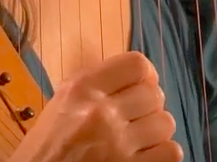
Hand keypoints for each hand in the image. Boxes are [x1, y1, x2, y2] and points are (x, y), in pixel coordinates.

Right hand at [9, 51, 181, 161]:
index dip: (146, 76)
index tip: (141, 87)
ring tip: (137, 141)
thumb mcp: (61, 105)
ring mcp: (117, 145)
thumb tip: (140, 74)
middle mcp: (101, 113)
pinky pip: (171, 153)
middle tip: (135, 120)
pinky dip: (162, 155)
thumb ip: (96, 85)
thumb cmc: (45, 148)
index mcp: (81, 90)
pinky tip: (144, 157)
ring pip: (165, 123)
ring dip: (155, 133)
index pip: (137, 64)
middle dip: (148, 108)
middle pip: (155, 95)